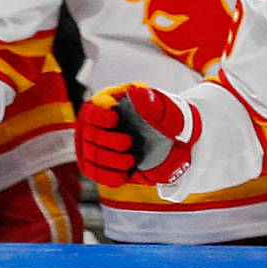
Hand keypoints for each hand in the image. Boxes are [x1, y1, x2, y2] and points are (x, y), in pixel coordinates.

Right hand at [77, 84, 198, 187]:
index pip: (92, 111)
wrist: (176, 144)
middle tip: (128, 142)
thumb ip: (151, 101)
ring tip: (131, 160)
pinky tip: (125, 174)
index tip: (114, 118)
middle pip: (91, 135)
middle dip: (109, 141)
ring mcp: (96, 146)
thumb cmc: (167, 121)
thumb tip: (136, 91)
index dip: (99, 116)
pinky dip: (110, 176)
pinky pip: (96, 174)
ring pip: (93, 157)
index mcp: (108, 106)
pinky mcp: (100, 166)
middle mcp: (97, 126)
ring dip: (112, 160)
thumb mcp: (166, 110)